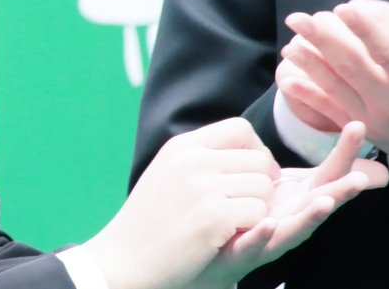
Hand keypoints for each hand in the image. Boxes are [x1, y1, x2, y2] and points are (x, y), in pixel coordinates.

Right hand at [83, 118, 278, 288]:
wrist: (124, 259)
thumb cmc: (148, 221)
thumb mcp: (168, 172)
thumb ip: (200, 157)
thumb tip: (245, 150)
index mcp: (183, 146)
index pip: (240, 129)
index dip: (257, 151)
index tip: (253, 175)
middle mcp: (193, 160)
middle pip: (260, 160)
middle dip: (262, 185)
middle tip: (245, 207)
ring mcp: (203, 187)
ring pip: (264, 187)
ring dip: (257, 209)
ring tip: (231, 223)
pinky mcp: (213, 217)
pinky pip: (259, 213)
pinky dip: (252, 229)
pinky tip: (226, 236)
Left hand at [192, 121, 388, 288]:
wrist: (221, 249)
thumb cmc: (260, 208)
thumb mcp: (292, 183)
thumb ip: (312, 165)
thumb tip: (352, 140)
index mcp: (303, 197)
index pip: (329, 172)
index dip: (344, 151)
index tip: (358, 126)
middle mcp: (294, 217)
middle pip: (321, 202)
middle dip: (341, 191)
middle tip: (359, 178)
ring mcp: (273, 237)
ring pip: (296, 227)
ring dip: (312, 216)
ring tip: (326, 202)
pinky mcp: (246, 251)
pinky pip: (255, 243)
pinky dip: (263, 235)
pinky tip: (269, 224)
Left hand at [280, 0, 388, 169]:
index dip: (367, 31)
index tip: (346, 7)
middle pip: (353, 67)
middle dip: (323, 40)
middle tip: (299, 17)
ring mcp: (374, 118)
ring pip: (336, 88)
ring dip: (309, 65)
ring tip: (289, 42)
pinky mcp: (361, 129)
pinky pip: (330, 112)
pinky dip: (307, 97)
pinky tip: (287, 80)